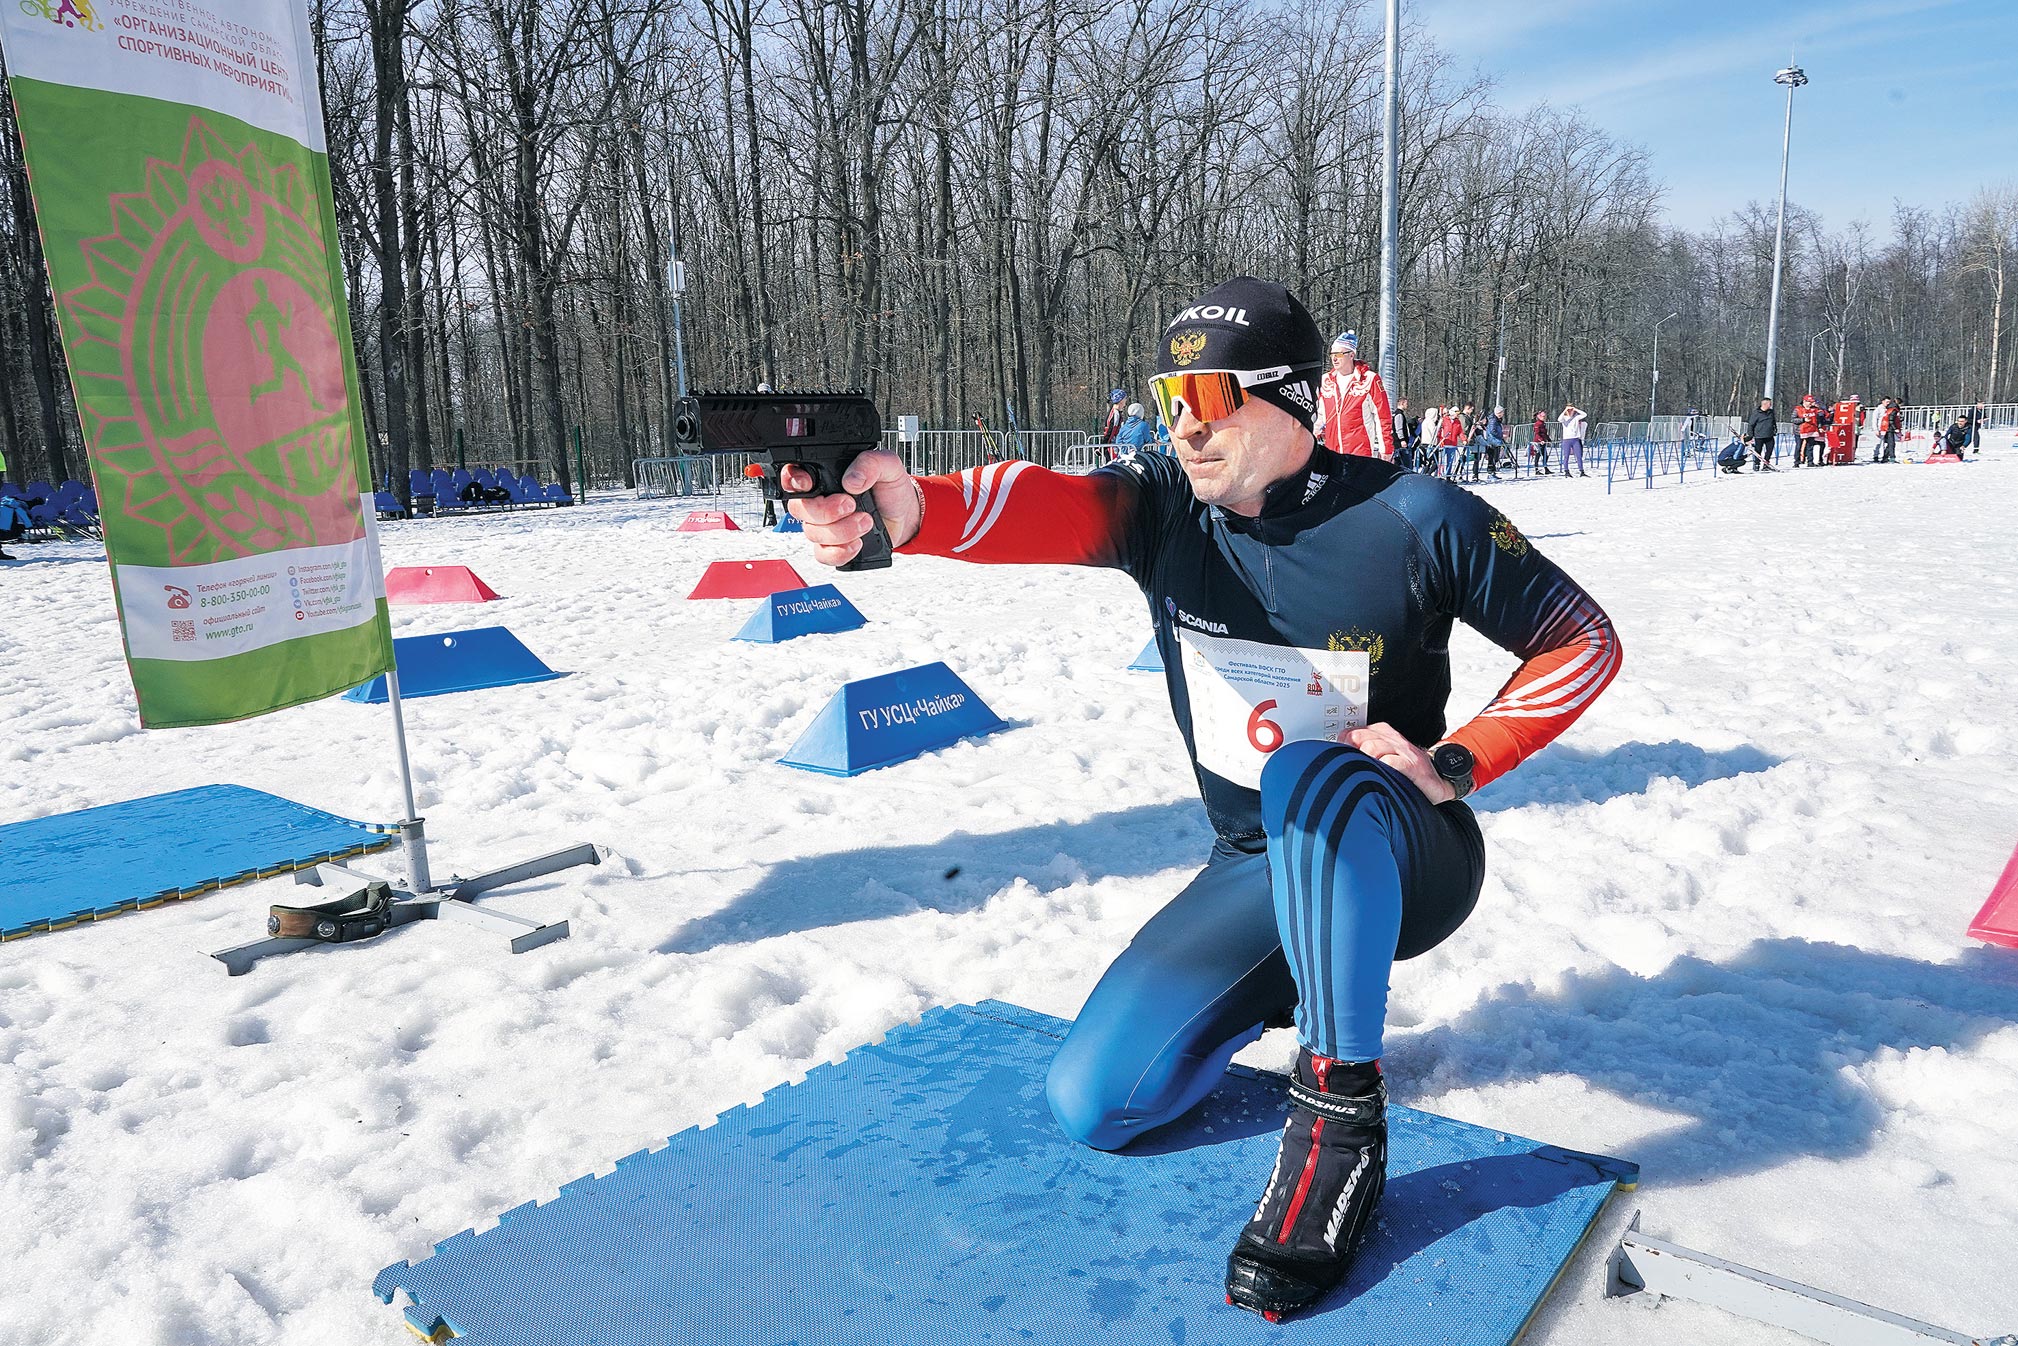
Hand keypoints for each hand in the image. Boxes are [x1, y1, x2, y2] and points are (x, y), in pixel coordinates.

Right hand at [781, 449, 921, 567]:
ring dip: (841, 530)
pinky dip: (840, 552)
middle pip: (800, 509)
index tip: (808, 484)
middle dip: (825, 510)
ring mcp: (824, 526)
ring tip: (866, 521)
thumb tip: (852, 481)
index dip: (792, 481)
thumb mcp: (887, 464)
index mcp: (825, 477)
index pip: (793, 477)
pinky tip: (857, 542)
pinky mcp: (833, 546)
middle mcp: (819, 501)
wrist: (905, 515)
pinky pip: (823, 555)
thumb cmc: (891, 488)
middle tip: (851, 504)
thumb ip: (870, 462)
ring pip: (813, 533)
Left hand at [1342, 722, 1453, 803]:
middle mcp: (1391, 739)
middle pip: (1359, 739)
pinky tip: (1382, 776)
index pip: (1351, 733)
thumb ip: (1361, 756)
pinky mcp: (1413, 766)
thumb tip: (1336, 761)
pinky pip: (1392, 762)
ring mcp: (1403, 751)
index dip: (1343, 748)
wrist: (1440, 778)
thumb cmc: (1407, 771)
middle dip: (1353, 755)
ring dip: (1367, 763)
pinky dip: (1384, 768)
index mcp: (1382, 733)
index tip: (1341, 761)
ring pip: (1372, 748)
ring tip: (1368, 775)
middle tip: (1354, 770)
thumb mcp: (1382, 758)